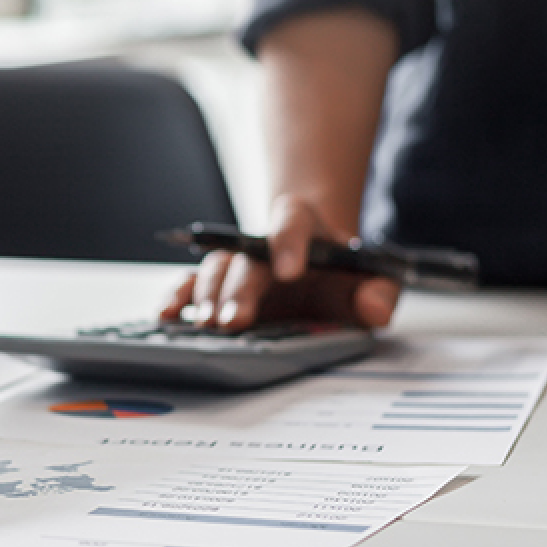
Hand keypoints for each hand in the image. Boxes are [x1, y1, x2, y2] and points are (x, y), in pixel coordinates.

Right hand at [161, 192, 401, 330]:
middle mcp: (262, 243)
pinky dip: (176, 298)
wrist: (315, 263)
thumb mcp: (371, 278)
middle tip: (236, 320)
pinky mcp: (216, 286)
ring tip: (207, 324)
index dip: (289, 243)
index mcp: (304, 229)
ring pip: (215, 269)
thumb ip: (379, 291)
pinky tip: (167, 315)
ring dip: (207, 296)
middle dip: (239, 289)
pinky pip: (190, 285)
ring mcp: (236, 264)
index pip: (293, 222)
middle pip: (247, 257)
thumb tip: (377, 309)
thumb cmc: (341, 274)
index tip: (289, 271)